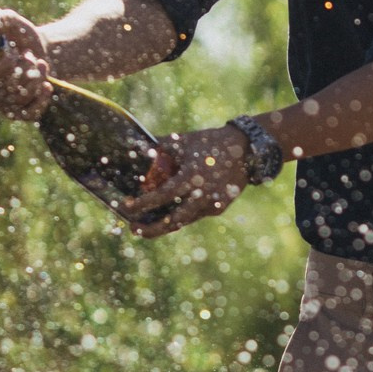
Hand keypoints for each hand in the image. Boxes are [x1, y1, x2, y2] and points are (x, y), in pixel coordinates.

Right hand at [0, 8, 52, 118]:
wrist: (43, 52)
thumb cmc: (21, 36)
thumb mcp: (11, 20)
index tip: (13, 55)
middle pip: (4, 87)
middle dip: (23, 69)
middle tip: (30, 56)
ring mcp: (3, 104)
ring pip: (19, 98)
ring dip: (35, 77)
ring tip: (41, 64)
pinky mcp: (20, 113)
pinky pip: (30, 112)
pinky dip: (41, 97)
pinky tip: (46, 85)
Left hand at [116, 123, 251, 238]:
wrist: (246, 150)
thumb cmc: (209, 143)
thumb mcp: (181, 142)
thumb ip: (157, 148)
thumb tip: (132, 148)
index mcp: (192, 177)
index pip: (163, 196)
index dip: (143, 203)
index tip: (126, 206)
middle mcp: (203, 196)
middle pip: (173, 222)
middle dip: (151, 229)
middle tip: (132, 229)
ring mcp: (212, 205)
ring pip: (183, 221)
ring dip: (164, 225)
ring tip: (146, 225)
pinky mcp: (218, 208)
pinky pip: (194, 215)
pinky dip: (179, 216)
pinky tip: (167, 215)